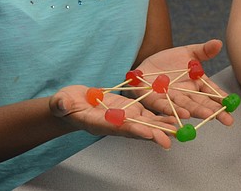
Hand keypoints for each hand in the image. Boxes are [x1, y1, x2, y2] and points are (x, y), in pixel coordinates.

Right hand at [50, 85, 178, 148]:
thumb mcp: (61, 103)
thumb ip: (61, 104)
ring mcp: (124, 117)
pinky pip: (147, 114)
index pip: (118, 128)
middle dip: (154, 134)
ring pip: (146, 123)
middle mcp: (115, 123)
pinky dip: (160, 114)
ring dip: (162, 125)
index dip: (133, 130)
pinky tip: (174, 115)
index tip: (147, 133)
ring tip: (180, 127)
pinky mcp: (129, 109)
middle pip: (138, 130)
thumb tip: (60, 103)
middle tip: (171, 138)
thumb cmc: (65, 105)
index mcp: (100, 123)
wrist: (73, 103)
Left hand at [132, 39, 234, 125]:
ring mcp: (172, 99)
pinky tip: (183, 115)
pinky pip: (165, 106)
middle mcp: (187, 95)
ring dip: (197, 112)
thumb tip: (218, 43)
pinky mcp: (155, 100)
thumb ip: (203, 50)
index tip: (233, 106)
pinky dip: (174, 111)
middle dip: (214, 111)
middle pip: (202, 104)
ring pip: (186, 106)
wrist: (145, 66)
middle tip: (226, 119)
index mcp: (197, 85)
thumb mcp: (187, 52)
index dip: (223, 100)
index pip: (212, 93)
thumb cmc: (169, 62)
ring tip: (207, 116)